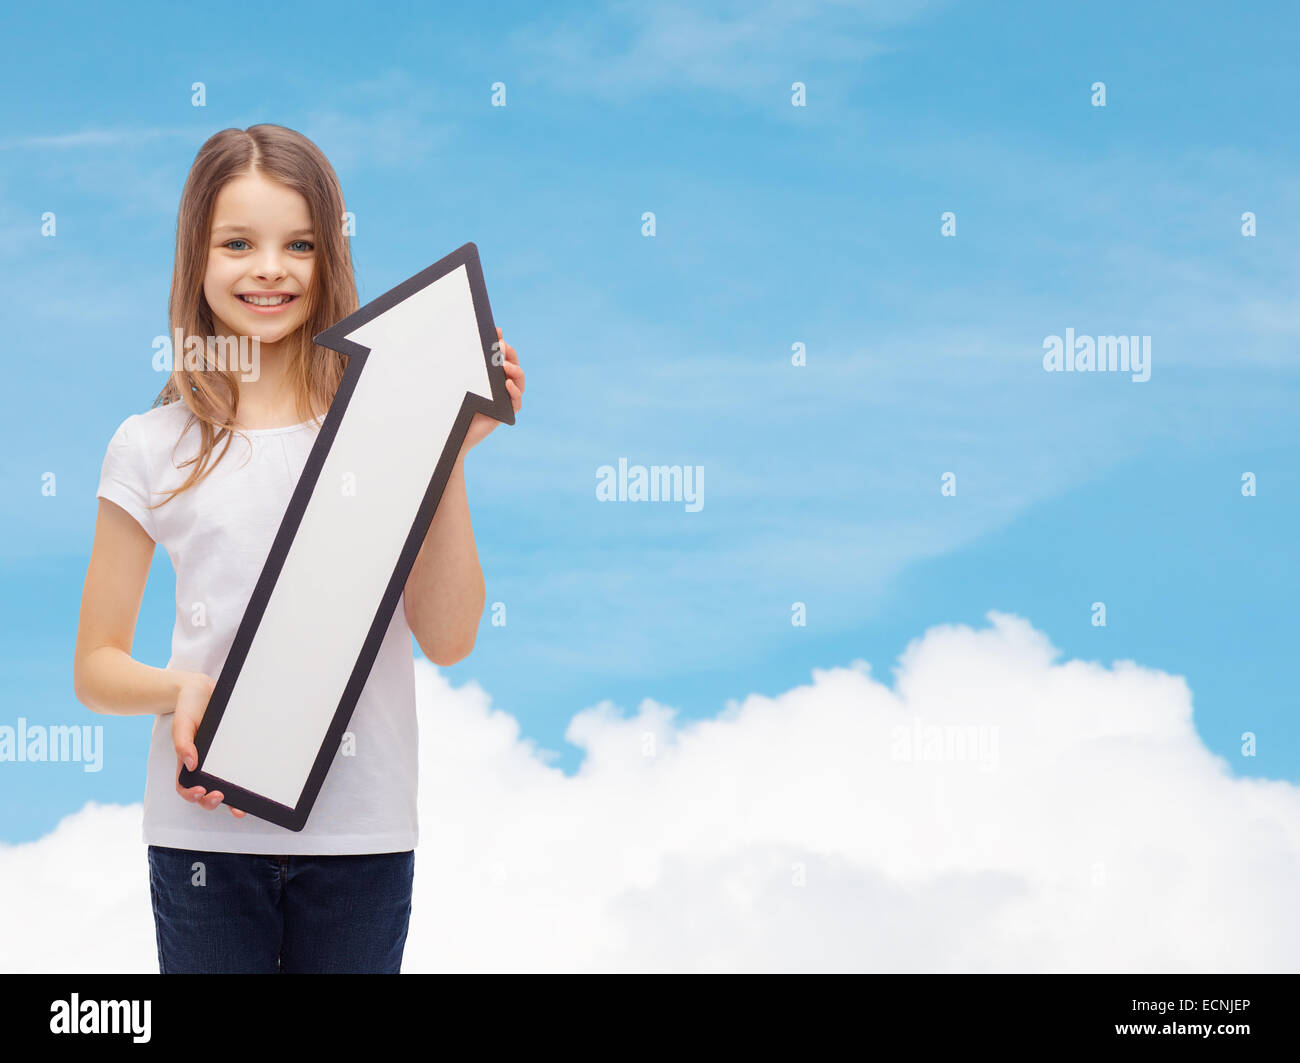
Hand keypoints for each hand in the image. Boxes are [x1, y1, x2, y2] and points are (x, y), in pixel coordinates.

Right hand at [172, 672, 245, 817]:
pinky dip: (245, 782)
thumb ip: (183, 743)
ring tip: (241, 807)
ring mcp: (220, 760)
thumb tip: (191, 765)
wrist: (203, 689)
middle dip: (212, 802)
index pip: (185, 787)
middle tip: (221, 798)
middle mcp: (203, 765)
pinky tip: (256, 785)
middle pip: (206, 793)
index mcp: (187, 762)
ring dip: (231, 801)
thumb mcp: (182, 722)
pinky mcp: (235, 752)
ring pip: (225, 787)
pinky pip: (239, 770)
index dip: (192, 795)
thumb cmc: (188, 707)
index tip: (202, 790)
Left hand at [461, 326, 522, 454]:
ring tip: (506, 367)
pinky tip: (507, 385)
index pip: (500, 355)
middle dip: (510, 354)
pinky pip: (516, 401)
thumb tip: (467, 339)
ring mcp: (505, 398)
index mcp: (490, 375)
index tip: (497, 331)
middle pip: (513, 365)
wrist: (453, 433)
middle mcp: (500, 385)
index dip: (501, 342)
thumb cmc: (453, 406)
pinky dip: (514, 392)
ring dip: (515, 371)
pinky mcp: (506, 412)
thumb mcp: (459, 381)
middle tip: (503, 347)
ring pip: (518, 381)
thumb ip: (466, 363)